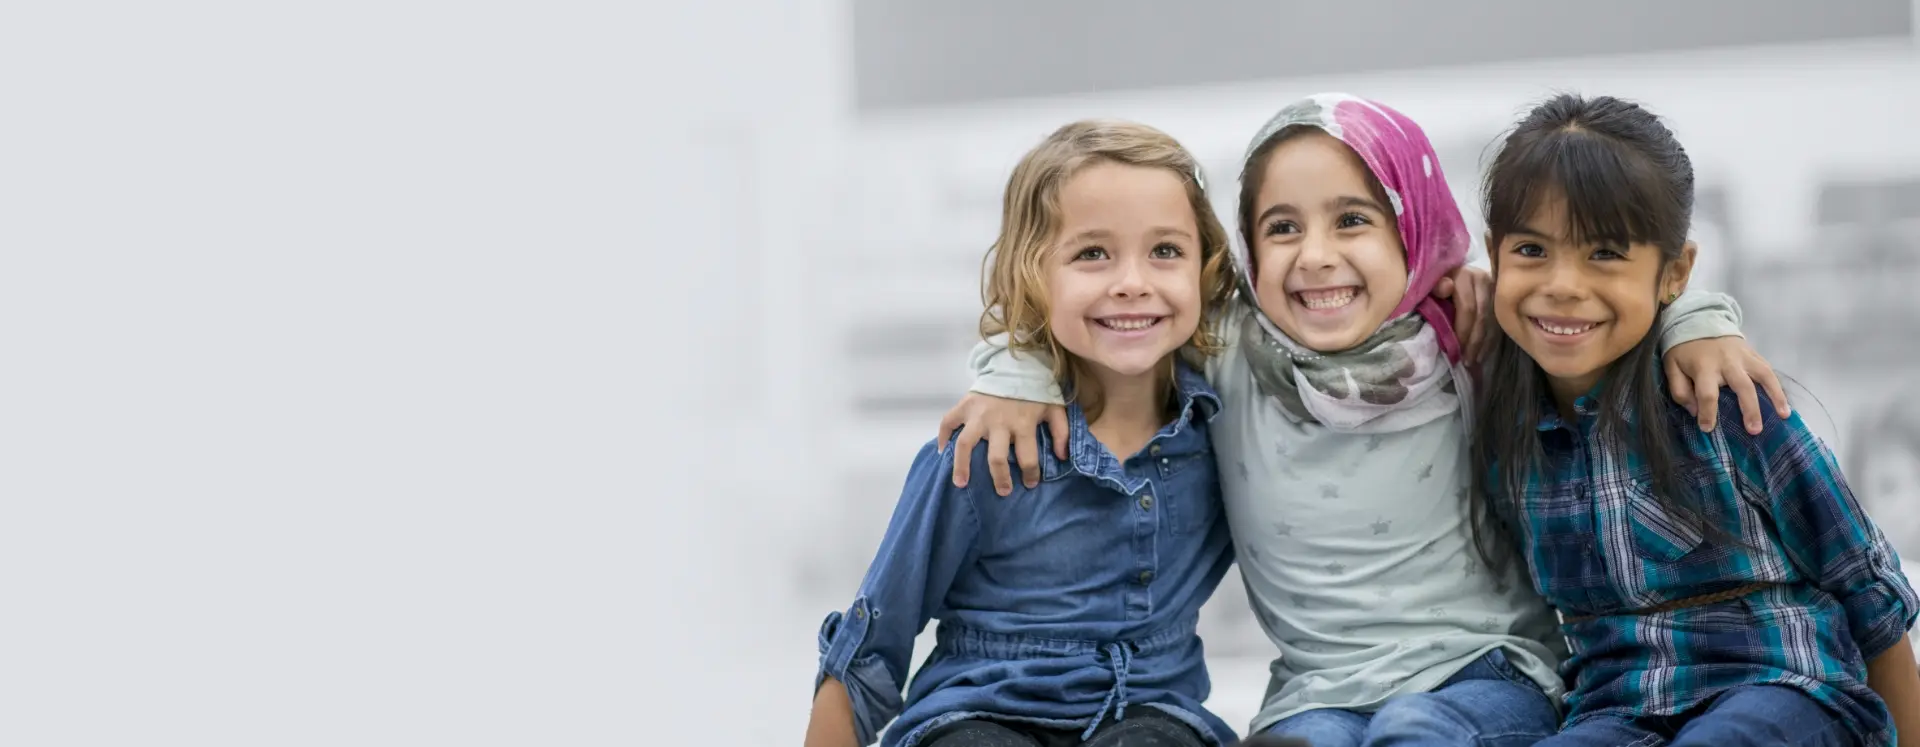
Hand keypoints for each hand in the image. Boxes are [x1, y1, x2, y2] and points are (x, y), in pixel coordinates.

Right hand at [936, 393, 1068, 495]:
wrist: (1014, 362)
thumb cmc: (1035, 389)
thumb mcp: (1055, 407)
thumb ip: (1062, 431)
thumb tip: (1063, 457)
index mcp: (1023, 424)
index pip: (1028, 457)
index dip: (1031, 474)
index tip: (1030, 484)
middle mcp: (999, 422)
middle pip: (996, 457)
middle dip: (1000, 478)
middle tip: (1003, 492)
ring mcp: (978, 414)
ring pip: (966, 444)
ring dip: (961, 466)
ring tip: (960, 484)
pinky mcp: (964, 405)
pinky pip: (948, 422)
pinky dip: (942, 437)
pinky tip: (942, 452)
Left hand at [1432, 265, 1491, 360]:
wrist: (1446, 275)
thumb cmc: (1433, 284)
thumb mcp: (1429, 284)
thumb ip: (1435, 287)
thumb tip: (1446, 287)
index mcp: (1465, 275)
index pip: (1468, 307)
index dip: (1462, 330)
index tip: (1455, 350)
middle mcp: (1484, 280)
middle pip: (1482, 316)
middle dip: (1473, 342)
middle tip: (1466, 361)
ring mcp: (1494, 290)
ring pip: (1492, 322)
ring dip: (1483, 345)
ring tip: (1473, 362)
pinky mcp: (1500, 300)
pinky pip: (1498, 324)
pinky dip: (1490, 342)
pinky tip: (1482, 355)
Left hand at [1664, 336, 1790, 433]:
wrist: (1699, 320)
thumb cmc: (1684, 350)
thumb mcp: (1672, 367)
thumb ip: (1680, 390)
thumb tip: (1694, 411)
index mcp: (1704, 367)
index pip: (1707, 394)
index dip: (1707, 413)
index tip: (1707, 428)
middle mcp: (1727, 362)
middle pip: (1742, 387)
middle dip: (1750, 410)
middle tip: (1755, 431)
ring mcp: (1744, 356)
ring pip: (1764, 376)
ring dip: (1776, 396)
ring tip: (1784, 415)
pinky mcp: (1754, 353)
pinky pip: (1769, 370)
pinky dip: (1778, 386)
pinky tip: (1783, 402)